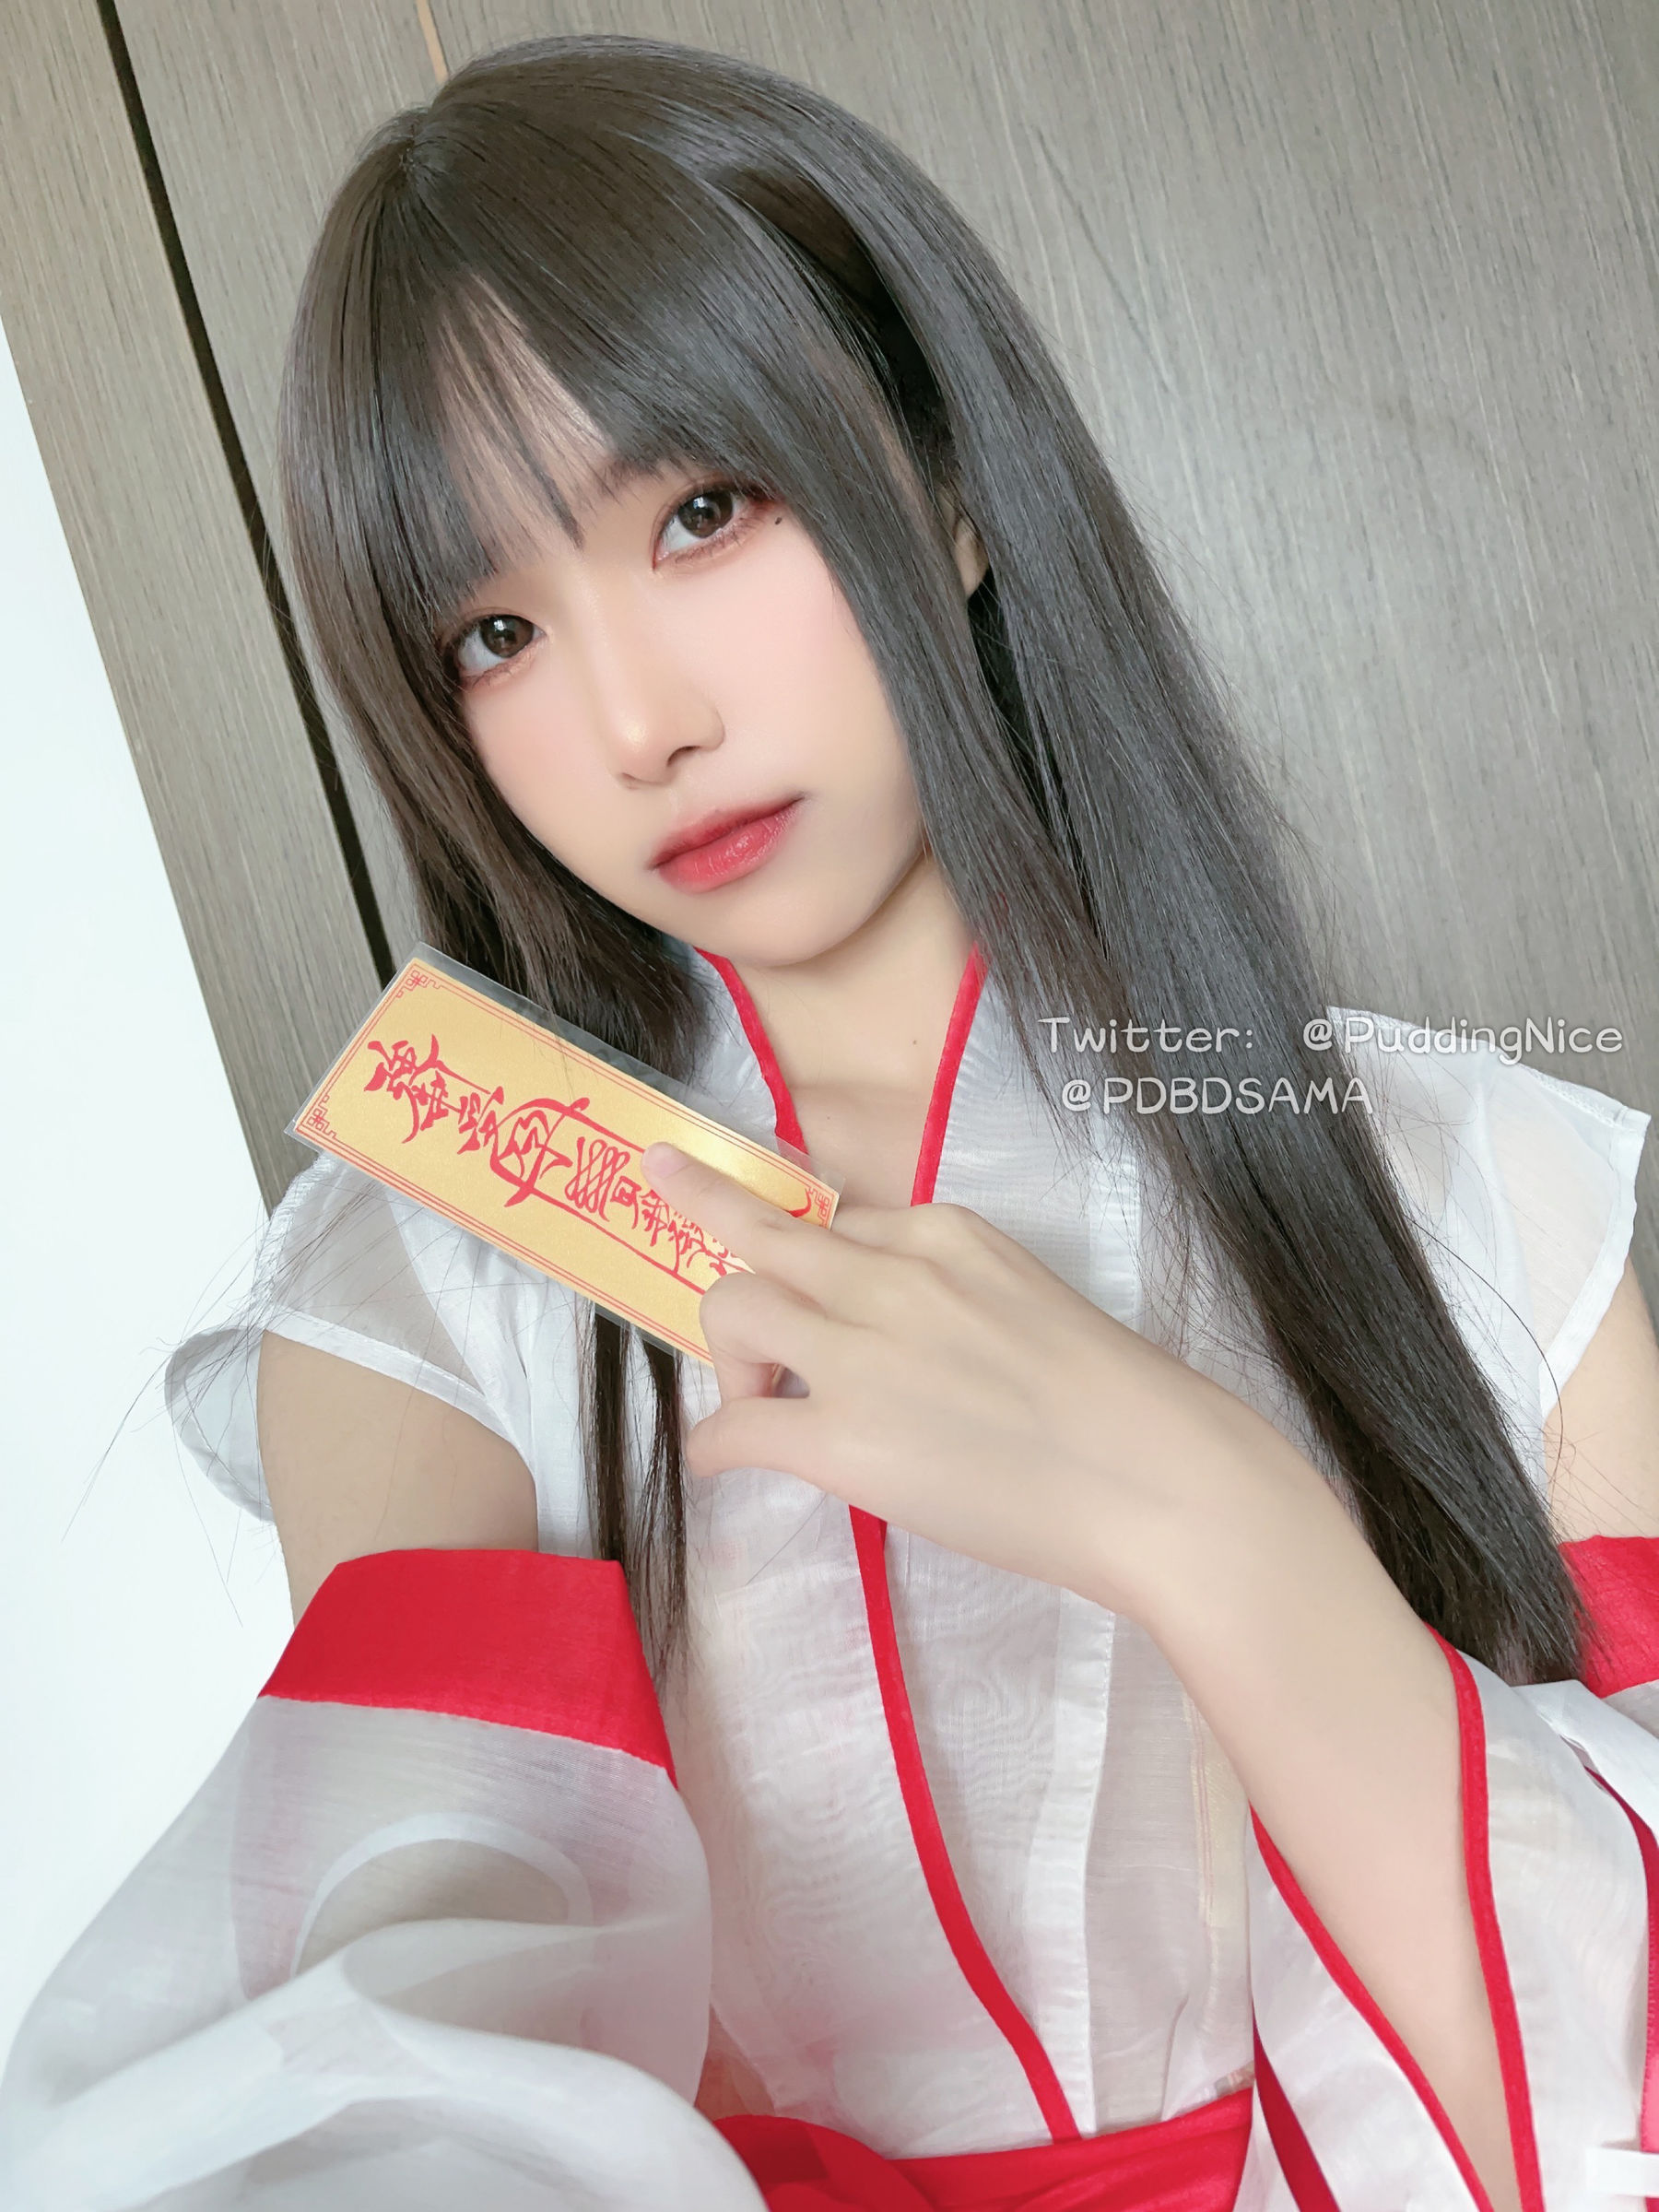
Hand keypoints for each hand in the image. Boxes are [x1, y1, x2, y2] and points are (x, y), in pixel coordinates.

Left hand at [642, 1141, 1252, 1610]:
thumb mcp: (1030, 1298)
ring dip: (727, 1351)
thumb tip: (906, 1340)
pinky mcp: (841, 1441)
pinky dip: (716, 1442)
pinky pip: (734, 1428)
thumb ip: (954, 1296)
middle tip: (667, 1182)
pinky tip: (727, 1459)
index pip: (844, 1221)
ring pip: (731, 1309)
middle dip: (707, 1206)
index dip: (812, 1250)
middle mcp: (890, 1276)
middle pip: (762, 1232)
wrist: (1153, 1478)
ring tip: (755, 1396)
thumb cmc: (1119, 1406)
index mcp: (944, 1235)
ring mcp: (859, 1356)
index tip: (794, 1260)